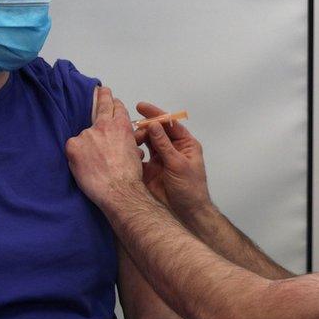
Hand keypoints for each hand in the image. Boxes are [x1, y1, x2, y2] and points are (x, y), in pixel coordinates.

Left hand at [66, 87, 144, 211]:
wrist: (119, 190)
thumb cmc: (130, 177)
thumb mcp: (136, 154)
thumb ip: (128, 143)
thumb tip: (127, 145)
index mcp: (121, 126)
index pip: (117, 109)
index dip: (114, 104)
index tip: (111, 99)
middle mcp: (104, 126)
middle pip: (101, 106)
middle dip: (102, 96)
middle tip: (100, 90)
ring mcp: (87, 135)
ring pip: (85, 136)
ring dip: (87, 145)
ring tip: (93, 160)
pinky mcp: (74, 146)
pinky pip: (73, 148)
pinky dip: (77, 156)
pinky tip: (84, 166)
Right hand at [133, 102, 212, 219]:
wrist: (186, 212)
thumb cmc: (190, 188)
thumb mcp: (178, 164)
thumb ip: (164, 144)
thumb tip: (154, 124)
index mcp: (184, 144)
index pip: (169, 124)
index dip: (156, 114)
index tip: (140, 107)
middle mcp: (171, 149)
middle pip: (156, 131)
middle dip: (144, 127)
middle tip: (132, 129)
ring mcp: (160, 159)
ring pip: (146, 142)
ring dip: (137, 139)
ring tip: (130, 140)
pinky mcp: (149, 170)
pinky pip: (139, 157)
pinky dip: (133, 153)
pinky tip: (127, 151)